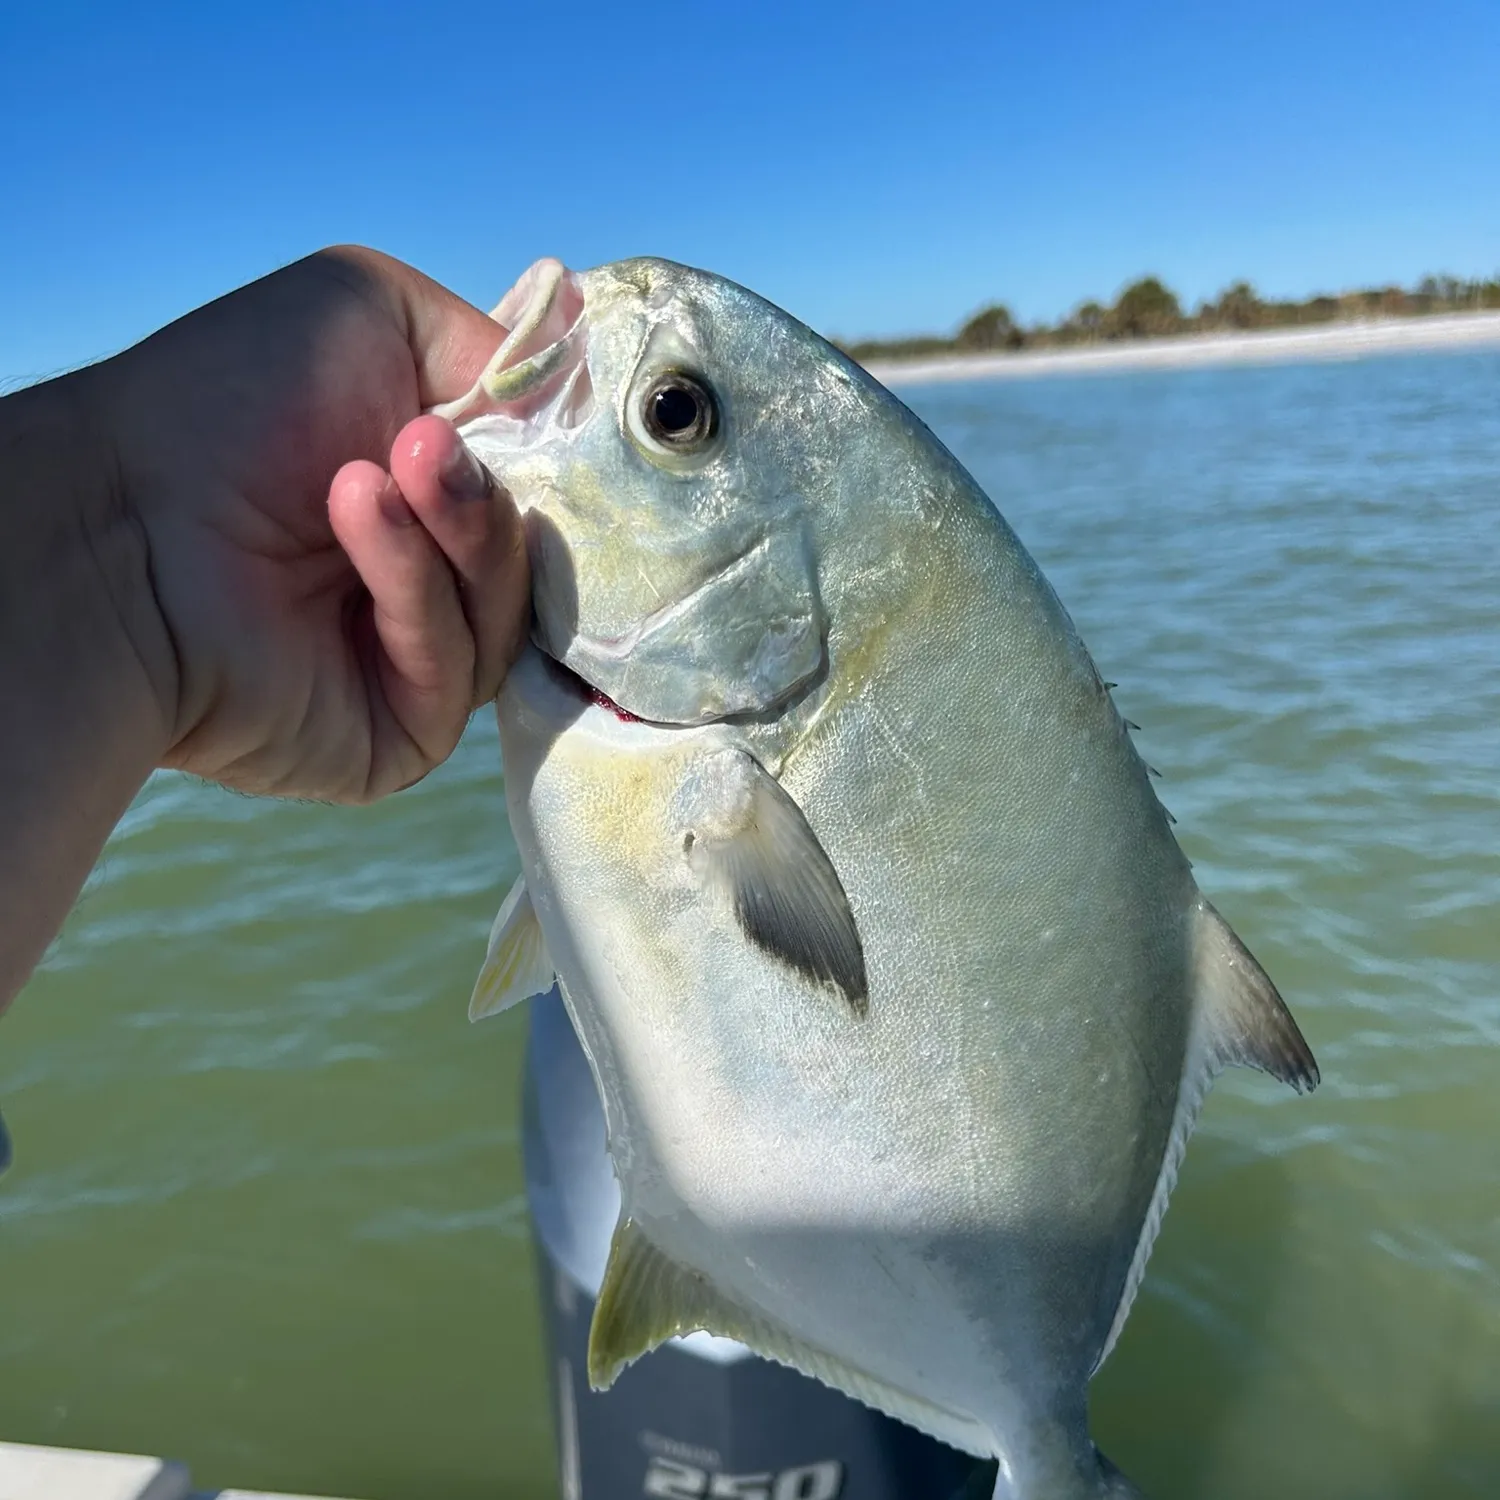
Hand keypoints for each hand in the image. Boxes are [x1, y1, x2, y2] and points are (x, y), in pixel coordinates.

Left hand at [93, 245, 527, 801]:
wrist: (125, 521)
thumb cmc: (230, 404)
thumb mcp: (374, 312)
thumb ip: (493, 346)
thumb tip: (576, 386)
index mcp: (431, 499)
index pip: (542, 497)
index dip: (555, 463)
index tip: (543, 418)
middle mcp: (431, 582)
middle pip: (540, 560)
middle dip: (488, 495)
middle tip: (422, 447)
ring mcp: (418, 664)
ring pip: (508, 614)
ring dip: (452, 532)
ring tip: (367, 478)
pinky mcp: (404, 734)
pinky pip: (458, 668)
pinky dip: (413, 587)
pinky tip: (353, 518)